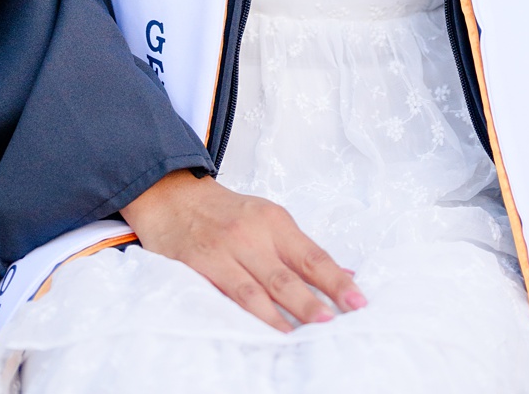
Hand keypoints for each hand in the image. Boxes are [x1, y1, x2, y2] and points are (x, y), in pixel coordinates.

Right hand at [123, 170, 364, 330]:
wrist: (168, 194)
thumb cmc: (222, 212)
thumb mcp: (265, 219)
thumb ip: (301, 250)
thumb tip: (345, 275)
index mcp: (274, 221)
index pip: (313, 256)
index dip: (337, 281)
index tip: (360, 303)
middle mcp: (253, 232)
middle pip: (290, 274)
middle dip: (316, 301)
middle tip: (337, 323)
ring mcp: (227, 248)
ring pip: (263, 287)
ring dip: (287, 313)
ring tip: (308, 334)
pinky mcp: (202, 262)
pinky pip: (233, 292)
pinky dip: (254, 313)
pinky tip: (269, 329)